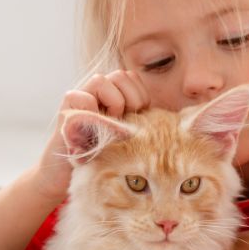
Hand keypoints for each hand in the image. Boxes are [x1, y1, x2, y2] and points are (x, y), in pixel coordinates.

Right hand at [34, 70, 150, 201]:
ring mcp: (81, 97)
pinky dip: (91, 112)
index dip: (141, 97)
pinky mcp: (66, 109)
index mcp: (114, 96)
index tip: (139, 119)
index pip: (133, 78)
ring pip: (102, 80)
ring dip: (112, 104)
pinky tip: (93, 128)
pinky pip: (82, 97)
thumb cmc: (102, 159)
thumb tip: (182, 122)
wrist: (68, 174)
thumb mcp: (128, 138)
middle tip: (126, 124)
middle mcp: (97, 92)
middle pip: (121, 75)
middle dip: (130, 99)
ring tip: (111, 126)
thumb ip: (143, 123)